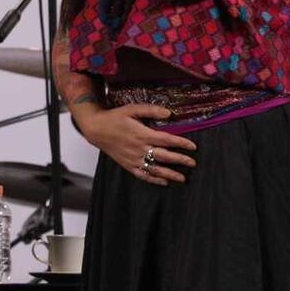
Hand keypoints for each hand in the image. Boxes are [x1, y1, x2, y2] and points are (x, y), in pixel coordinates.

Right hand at [78, 103, 197, 185]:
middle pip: (164, 156)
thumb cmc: (115, 117)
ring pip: (155, 169)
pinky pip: (143, 175)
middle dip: (180, 160)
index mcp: (142, 134)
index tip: (193, 147)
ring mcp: (133, 158)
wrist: (96, 129)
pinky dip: (154, 180)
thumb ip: (150, 110)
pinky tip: (164, 182)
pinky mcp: (127, 165)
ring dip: (170, 174)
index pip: (167, 140)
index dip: (181, 143)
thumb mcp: (132, 109)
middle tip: (193, 163)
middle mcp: (139, 148)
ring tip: (183, 178)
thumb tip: (169, 112)